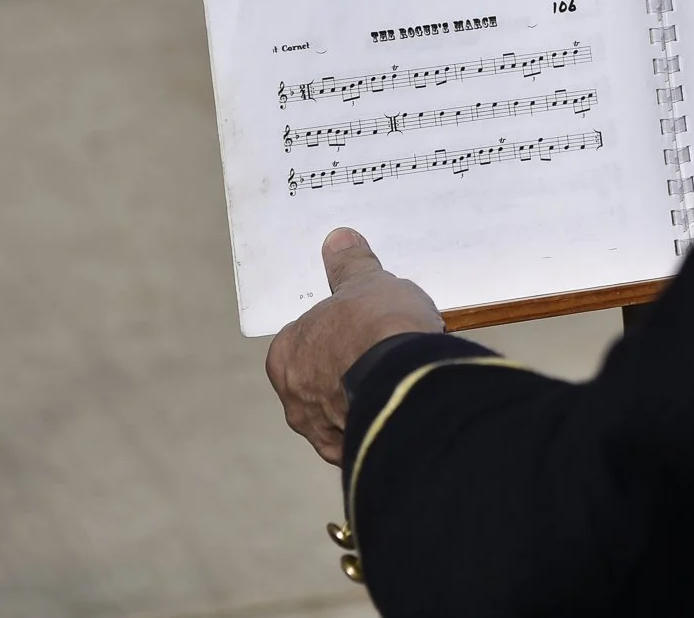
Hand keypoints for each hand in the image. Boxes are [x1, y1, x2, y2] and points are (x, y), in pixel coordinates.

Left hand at [265, 228, 445, 463]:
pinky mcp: (353, 453)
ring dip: (364, 395)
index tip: (361, 323)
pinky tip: (403, 404)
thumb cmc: (377, 328)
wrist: (407, 383)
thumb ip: (349, 265)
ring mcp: (322, 432)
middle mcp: (294, 400)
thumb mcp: (367, 283)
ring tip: (399, 376)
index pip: (303, 338)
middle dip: (347, 364)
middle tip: (382, 348)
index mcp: (285, 357)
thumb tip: (337, 240)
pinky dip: (380, 420)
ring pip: (342, 409)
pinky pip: (365, 433)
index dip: (334, 327)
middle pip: (320, 376)